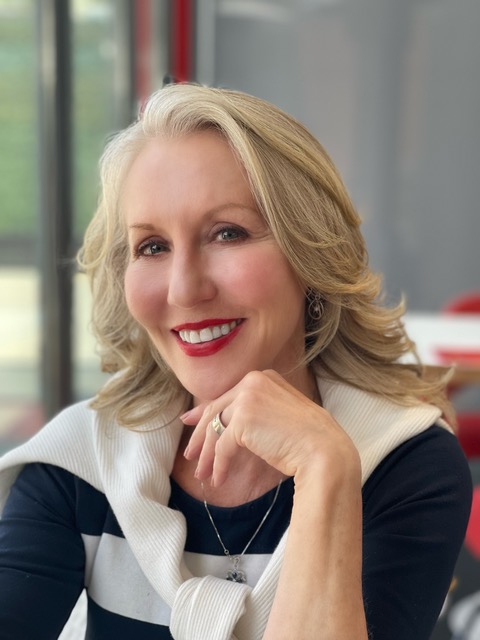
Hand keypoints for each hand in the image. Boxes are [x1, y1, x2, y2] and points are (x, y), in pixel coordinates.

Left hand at [182, 369, 357, 486]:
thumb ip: (251, 412)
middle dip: (201, 436)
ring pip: (216, 428)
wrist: (324, 450)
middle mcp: (253, 381)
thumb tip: (221, 420)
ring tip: (203, 474)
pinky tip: (219, 478)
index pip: (227, 396)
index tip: (191, 424)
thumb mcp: (277, 415)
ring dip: (207, 455)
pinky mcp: (243, 420)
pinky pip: (222, 446)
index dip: (206, 413)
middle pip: (216, 410)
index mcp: (263, 377)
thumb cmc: (307, 438)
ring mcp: (247, 398)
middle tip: (190, 455)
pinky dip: (219, 464)